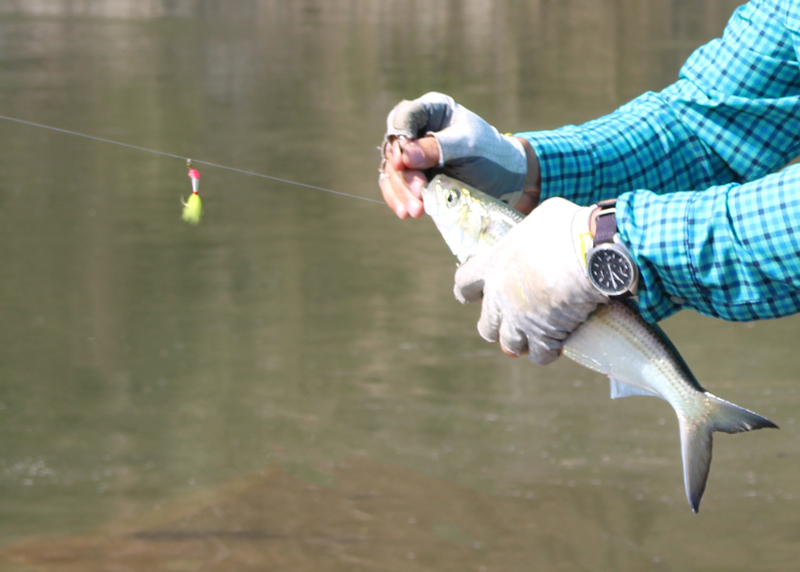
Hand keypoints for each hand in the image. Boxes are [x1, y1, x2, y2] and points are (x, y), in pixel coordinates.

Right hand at [379, 92, 538, 217]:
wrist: (502, 179)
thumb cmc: (489, 154)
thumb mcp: (468, 147)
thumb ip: (438, 148)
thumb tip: (406, 156)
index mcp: (432, 110)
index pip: (404, 117)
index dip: (400, 139)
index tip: (403, 163)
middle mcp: (416, 130)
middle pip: (394, 149)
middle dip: (404, 175)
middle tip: (420, 194)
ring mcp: (411, 155)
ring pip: (392, 171)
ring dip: (401, 192)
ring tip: (416, 211)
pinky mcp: (410, 177)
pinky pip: (393, 186)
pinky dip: (397, 199)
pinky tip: (405, 212)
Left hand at [453, 197, 607, 364]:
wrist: (592, 254)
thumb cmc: (567, 228)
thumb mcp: (540, 218)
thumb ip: (529, 236)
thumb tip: (539, 235)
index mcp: (493, 264)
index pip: (463, 283)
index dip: (466, 291)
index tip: (469, 296)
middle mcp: (499, 296)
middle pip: (485, 325)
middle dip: (495, 326)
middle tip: (511, 321)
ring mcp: (520, 319)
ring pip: (510, 345)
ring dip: (520, 342)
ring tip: (534, 336)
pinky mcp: (544, 336)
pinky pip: (539, 356)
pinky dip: (546, 353)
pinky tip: (556, 346)